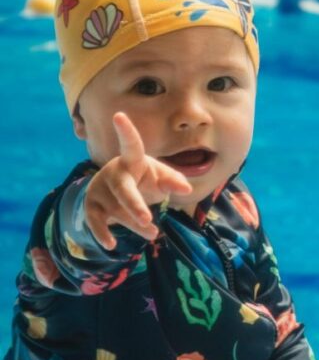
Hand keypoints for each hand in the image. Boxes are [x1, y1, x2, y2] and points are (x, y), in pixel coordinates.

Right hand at [83, 112, 192, 249]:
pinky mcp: (92, 206)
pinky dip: (103, 233)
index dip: (126, 131)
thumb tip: (186, 188)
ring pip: (117, 210)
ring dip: (134, 224)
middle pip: (124, 190)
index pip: (131, 144)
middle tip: (148, 219)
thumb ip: (173, 180)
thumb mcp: (161, 176)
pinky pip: (96, 221)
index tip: (119, 115)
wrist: (118, 191)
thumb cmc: (144, 178)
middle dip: (135, 205)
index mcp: (132, 160)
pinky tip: (111, 244)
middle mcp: (114, 173)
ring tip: (153, 233)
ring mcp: (100, 189)